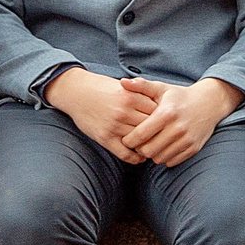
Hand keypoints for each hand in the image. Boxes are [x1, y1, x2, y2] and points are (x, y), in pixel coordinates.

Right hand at [43, 69, 161, 163]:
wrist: (75, 92)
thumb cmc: (102, 88)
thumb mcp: (124, 86)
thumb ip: (142, 94)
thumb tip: (163, 106)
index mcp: (131, 96)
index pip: (158, 112)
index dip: (165, 119)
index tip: (168, 125)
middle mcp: (124, 111)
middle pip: (151, 128)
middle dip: (159, 134)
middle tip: (165, 140)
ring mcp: (114, 125)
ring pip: (140, 142)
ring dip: (148, 147)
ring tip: (154, 150)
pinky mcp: (104, 137)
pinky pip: (125, 153)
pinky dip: (135, 158)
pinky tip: (139, 158)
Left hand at [121, 77, 243, 167]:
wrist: (209, 103)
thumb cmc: (179, 96)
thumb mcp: (161, 88)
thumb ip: (141, 86)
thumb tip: (122, 82)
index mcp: (167, 113)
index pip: (141, 134)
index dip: (129, 140)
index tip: (126, 138)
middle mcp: (178, 128)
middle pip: (148, 150)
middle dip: (139, 149)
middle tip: (137, 143)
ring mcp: (187, 140)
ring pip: (159, 158)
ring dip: (151, 154)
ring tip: (150, 144)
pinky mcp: (193, 148)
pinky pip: (171, 162)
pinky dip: (164, 157)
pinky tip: (162, 147)